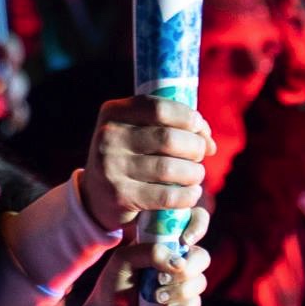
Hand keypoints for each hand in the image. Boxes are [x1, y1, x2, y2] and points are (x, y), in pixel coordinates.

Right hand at [80, 95, 215, 231]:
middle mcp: (109, 136)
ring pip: (170, 168)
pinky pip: (167, 196)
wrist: (96, 196)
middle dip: (195, 147)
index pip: (160, 108)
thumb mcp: (136, 131)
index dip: (189, 118)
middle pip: (169, 138)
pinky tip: (191, 194)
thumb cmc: (129, 157)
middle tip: (200, 156)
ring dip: (194, 173)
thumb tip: (208, 140)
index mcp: (114, 112)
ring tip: (196, 176)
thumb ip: (169, 125)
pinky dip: (187, 195)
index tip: (201, 130)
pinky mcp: (120, 196)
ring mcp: (112, 167)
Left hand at [85, 207, 210, 305]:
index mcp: (165, 242)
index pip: (193, 224)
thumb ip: (150, 252)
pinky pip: (195, 304)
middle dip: (187, 269)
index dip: (197, 227)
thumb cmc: (114, 282)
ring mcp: (182, 284)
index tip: (186, 240)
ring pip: (200, 282)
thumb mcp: (124, 259)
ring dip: (179, 291)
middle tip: (162, 279)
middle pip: (202, 257)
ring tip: (156, 298)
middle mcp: (177, 261)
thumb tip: (179, 262)